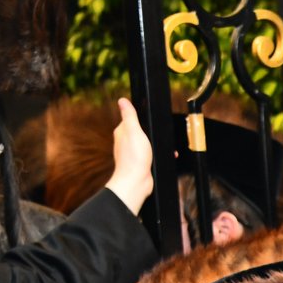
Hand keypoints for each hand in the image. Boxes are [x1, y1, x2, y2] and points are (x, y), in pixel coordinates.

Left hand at [104, 98, 154, 214]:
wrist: (136, 182)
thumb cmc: (134, 158)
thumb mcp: (134, 131)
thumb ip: (129, 115)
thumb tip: (122, 100)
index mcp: (122, 132)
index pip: (132, 119)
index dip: (143, 120)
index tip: (151, 123)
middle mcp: (125, 142)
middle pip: (141, 132)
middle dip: (151, 133)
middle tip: (158, 136)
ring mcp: (132, 153)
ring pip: (146, 144)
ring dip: (155, 146)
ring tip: (161, 149)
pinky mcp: (139, 163)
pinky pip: (149, 155)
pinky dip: (156, 155)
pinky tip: (160, 158)